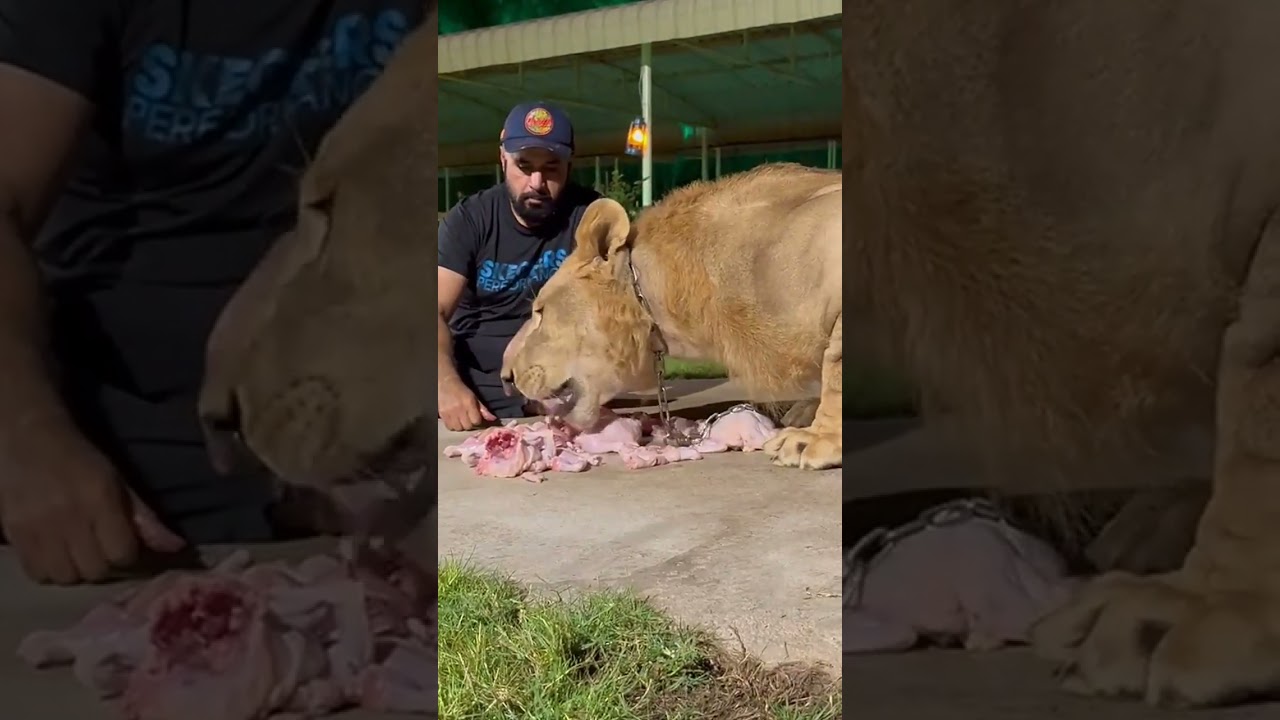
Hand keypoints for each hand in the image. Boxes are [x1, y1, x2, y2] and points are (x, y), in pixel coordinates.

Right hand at [0, 416, 185, 584]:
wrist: (26, 439)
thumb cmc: (79, 458)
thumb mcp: (118, 480)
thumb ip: (144, 517)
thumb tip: (175, 547)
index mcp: (100, 500)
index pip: (122, 554)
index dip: (128, 555)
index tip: (126, 547)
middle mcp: (68, 517)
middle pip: (95, 570)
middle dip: (105, 566)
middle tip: (102, 551)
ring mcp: (37, 529)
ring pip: (65, 578)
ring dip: (76, 571)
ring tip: (78, 554)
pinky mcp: (14, 535)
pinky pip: (37, 574)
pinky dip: (49, 571)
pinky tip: (55, 554)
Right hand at [438, 377, 495, 431]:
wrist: (445, 384)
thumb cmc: (462, 390)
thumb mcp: (474, 397)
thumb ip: (483, 409)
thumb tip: (493, 419)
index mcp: (469, 403)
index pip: (476, 421)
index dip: (477, 420)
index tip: (475, 418)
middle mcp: (459, 409)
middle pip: (468, 426)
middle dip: (469, 424)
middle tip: (468, 419)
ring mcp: (449, 412)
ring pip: (458, 428)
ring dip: (461, 426)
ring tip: (460, 420)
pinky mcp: (442, 415)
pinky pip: (449, 427)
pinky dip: (453, 426)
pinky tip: (454, 420)